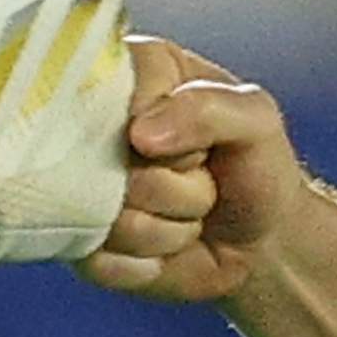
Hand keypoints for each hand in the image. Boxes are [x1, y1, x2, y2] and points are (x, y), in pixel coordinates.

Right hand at [83, 38, 306, 301]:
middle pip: (105, 162)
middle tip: (198, 178)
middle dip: (171, 186)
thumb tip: (139, 133)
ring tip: (187, 214)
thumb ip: (208, 107)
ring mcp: (79, 185)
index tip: (200, 143)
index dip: (166, 129)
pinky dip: (145, 262)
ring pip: (107, 218)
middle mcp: (95, 125)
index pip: (114, 94)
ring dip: (165, 228)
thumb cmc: (256, 167)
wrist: (259, 242)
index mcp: (135, 73)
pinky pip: (98, 260)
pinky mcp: (77, 240)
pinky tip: (165, 249)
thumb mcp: (255, 120)